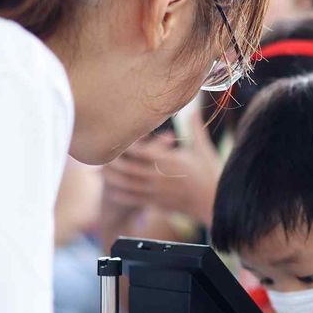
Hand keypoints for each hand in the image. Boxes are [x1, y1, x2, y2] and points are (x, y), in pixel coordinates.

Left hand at [100, 112, 219, 225]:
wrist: (214, 203)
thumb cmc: (210, 174)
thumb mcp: (203, 149)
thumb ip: (195, 129)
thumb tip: (193, 109)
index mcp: (170, 160)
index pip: (141, 151)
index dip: (125, 145)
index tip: (114, 138)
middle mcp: (160, 176)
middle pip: (129, 168)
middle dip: (113, 162)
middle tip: (98, 155)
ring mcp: (157, 191)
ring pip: (128, 185)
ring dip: (113, 179)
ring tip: (99, 172)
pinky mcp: (157, 203)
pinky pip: (134, 200)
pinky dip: (121, 195)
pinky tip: (111, 192)